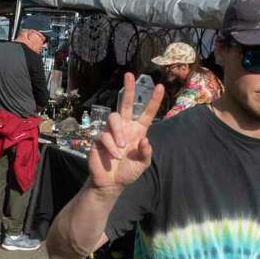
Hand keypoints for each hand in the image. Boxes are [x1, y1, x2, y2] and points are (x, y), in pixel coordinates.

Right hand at [89, 73, 164, 190]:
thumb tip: (145, 139)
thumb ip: (146, 152)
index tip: (160, 86)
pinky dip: (111, 146)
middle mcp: (124, 128)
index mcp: (137, 131)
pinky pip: (104, 135)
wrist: (111, 183)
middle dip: (128, 89)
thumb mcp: (142, 164)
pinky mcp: (98, 139)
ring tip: (122, 147)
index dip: (153, 100)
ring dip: (119, 132)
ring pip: (114, 117)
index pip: (146, 113)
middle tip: (129, 75)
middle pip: (125, 103)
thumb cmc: (128, 172)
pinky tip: (114, 156)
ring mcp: (110, 132)